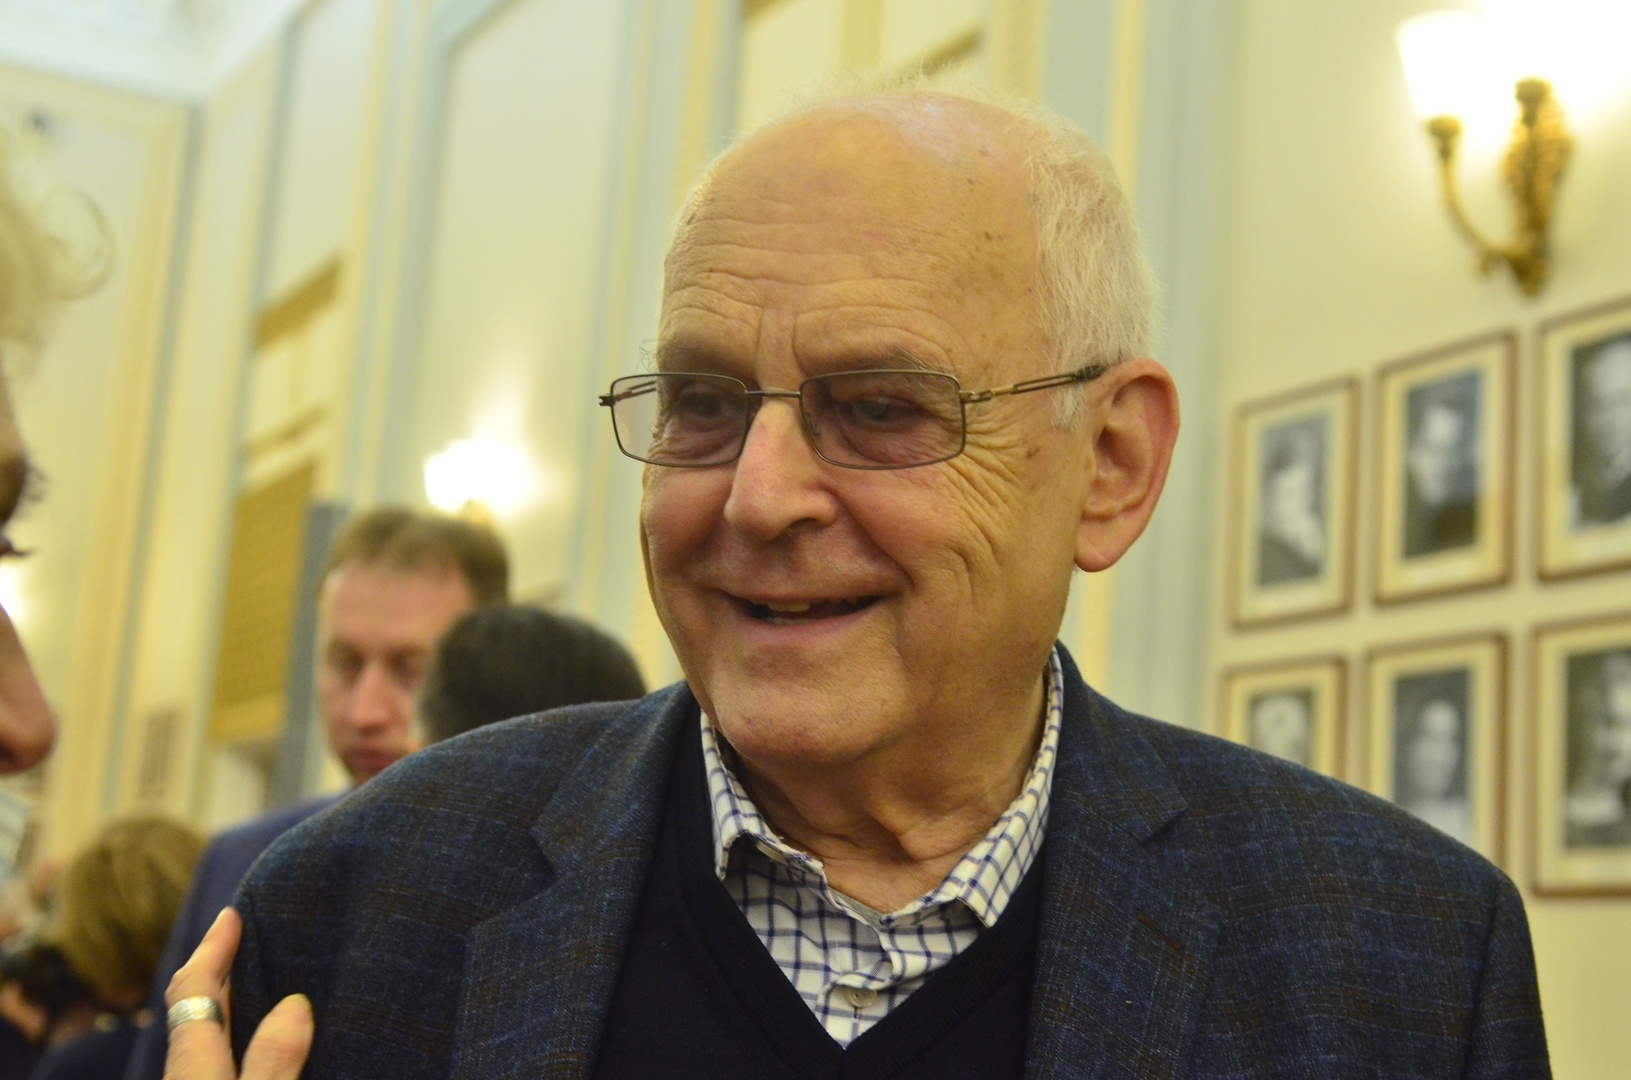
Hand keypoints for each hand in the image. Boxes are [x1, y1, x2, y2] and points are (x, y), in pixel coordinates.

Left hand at [163, 907, 312, 1079]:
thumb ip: (273, 1059)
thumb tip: (294, 1003)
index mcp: (194, 1065)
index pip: (194, 990)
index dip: (212, 947)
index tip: (231, 914)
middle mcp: (185, 1072)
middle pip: (194, 1007)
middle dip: (218, 967)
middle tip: (252, 936)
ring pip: (204, 1032)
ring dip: (228, 1001)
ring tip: (262, 980)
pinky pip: (214, 1054)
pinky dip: (235, 1030)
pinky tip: (260, 1039)